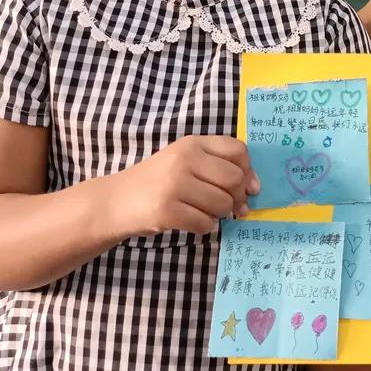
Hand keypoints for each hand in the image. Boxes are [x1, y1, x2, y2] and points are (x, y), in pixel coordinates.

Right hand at [110, 135, 260, 237]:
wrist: (116, 201)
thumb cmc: (158, 182)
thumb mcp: (185, 162)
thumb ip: (219, 168)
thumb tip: (255, 189)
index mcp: (192, 144)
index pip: (238, 151)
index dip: (248, 171)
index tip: (247, 186)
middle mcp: (184, 159)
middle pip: (234, 179)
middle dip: (237, 198)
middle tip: (228, 207)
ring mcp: (174, 184)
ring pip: (222, 204)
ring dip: (219, 214)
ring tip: (203, 211)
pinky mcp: (166, 210)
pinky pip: (205, 223)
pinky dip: (204, 227)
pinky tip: (191, 221)